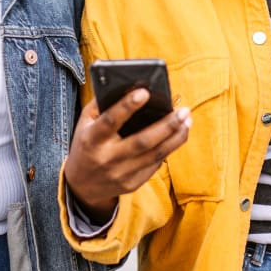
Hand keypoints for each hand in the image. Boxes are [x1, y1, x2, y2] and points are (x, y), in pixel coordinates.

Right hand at [64, 88, 190, 223]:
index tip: (145, 92)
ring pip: (155, 155)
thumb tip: (131, 86)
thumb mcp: (85, 122)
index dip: (127, 106)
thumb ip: (103, 104)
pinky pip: (155, 165)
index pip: (110, 121)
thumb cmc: (87, 143)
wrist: (82, 184)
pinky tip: (178, 135)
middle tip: (184, 110)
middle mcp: (107, 158)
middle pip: (142, 141)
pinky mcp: (132, 184)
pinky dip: (169, 148)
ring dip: (175, 137)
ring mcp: (121, 174)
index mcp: (91, 139)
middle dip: (166, 125)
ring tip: (187, 120)